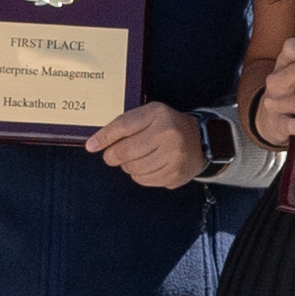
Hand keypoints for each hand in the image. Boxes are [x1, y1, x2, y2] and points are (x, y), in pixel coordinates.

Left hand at [88, 100, 205, 189]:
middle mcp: (167, 134)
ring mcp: (173, 156)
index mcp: (158, 114)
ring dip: (128, 166)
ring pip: (132, 169)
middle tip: (113, 156)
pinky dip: (140, 175)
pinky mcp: (175, 174)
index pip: (123, 126)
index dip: (103, 137)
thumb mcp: (150, 115)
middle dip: (113, 156)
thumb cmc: (168, 126)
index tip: (91, 146)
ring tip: (137, 158)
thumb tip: (95, 144)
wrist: (203, 140)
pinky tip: (148, 166)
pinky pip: (144, 180)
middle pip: (124, 151)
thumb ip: (124, 125)